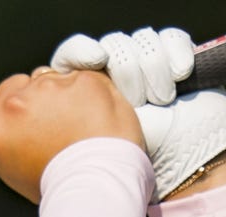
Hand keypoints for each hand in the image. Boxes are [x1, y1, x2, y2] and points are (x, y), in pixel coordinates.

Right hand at [0, 68, 143, 203]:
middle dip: (31, 98)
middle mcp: (16, 104)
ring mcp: (50, 87)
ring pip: (50, 78)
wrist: (96, 182)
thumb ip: (3, 136)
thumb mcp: (11, 169)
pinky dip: (89, 93)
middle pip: (16, 83)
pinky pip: (82, 77)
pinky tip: (94, 118)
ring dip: (61, 95)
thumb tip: (7, 125)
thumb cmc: (59, 184)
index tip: (5, 105)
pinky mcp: (82, 80)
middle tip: (50, 128)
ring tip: (76, 128)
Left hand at [52, 27, 225, 200]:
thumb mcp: (85, 137)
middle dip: (127, 72)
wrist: (176, 167)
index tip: (95, 60)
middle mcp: (113, 76)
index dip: (81, 51)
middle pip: (113, 46)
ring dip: (153, 70)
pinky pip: (171, 40)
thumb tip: (47, 77)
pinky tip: (178, 75)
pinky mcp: (176, 62)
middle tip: (139, 101)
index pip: (73, 53)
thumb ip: (64, 108)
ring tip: (160, 100)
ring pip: (142, 43)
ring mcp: (144, 68)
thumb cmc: (124, 161)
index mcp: (84, 91)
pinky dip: (176, 55)